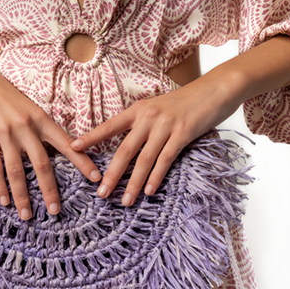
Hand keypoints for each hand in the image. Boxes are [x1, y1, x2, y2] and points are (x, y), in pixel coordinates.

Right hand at [0, 51, 100, 218]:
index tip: (95, 178)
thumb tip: (52, 151)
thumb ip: (39, 127)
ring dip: (23, 196)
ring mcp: (5, 132)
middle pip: (42, 164)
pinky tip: (4, 201)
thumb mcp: (27, 106)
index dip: (82, 161)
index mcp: (41, 118)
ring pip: (17, 171)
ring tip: (27, 215)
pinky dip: (0, 187)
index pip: (66, 143)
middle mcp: (26, 126)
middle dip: (50, 190)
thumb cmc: (1, 93)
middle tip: (55, 211)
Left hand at [70, 69, 243, 204]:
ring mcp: (165, 126)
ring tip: (125, 200)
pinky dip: (156, 177)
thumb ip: (144, 123)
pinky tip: (149, 191)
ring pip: (144, 160)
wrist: (216, 88)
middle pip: (124, 150)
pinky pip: (165, 159)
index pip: (109, 126)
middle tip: (101, 194)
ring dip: (133, 183)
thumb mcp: (159, 106)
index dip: (91, 137)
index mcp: (138, 109)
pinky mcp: (183, 133)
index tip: (73, 148)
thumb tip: (130, 145)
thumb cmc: (186, 101)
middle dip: (111, 174)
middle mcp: (148, 117)